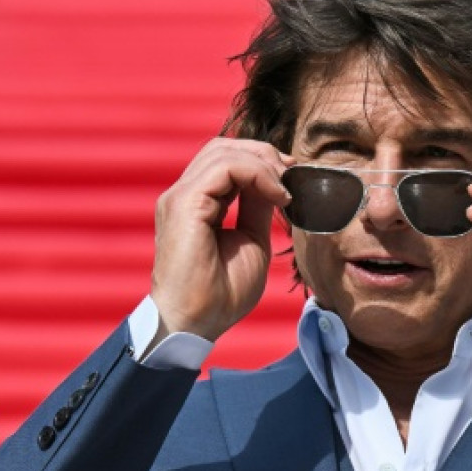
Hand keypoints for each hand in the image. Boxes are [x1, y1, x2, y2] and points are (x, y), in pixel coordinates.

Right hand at [149, 138, 291, 341]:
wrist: (196, 323)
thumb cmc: (221, 295)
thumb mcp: (252, 241)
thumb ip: (257, 209)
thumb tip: (274, 183)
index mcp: (196, 204)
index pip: (225, 161)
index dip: (261, 161)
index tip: (291, 178)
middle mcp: (183, 195)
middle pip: (223, 147)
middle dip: (263, 154)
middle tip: (291, 175)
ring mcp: (180, 197)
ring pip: (223, 151)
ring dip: (263, 163)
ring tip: (284, 190)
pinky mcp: (184, 204)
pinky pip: (224, 167)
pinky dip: (256, 173)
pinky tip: (276, 195)